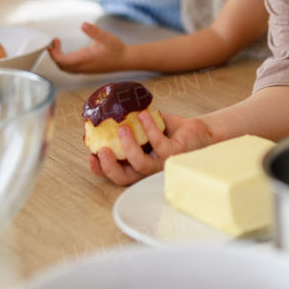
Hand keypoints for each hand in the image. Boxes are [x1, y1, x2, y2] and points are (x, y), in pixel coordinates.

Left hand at [49, 22, 129, 72]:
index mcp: (85, 59)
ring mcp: (85, 69)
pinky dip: (64, 60)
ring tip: (57, 45)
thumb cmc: (117, 49)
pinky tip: (67, 52)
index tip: (52, 42)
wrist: (126, 60)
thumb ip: (94, 31)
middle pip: (61, 66)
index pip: (63, 61)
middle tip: (54, 42)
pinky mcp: (87, 69)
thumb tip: (82, 25)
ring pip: (65, 68)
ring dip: (59, 58)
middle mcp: (83, 67)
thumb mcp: (106, 37)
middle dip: (54, 55)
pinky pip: (71, 68)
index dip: (54, 53)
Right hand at [89, 110, 215, 185]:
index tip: (90, 156)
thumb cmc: (170, 131)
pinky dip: (149, 128)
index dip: (101, 169)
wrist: (198, 131)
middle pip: (124, 178)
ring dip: (128, 147)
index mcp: (138, 165)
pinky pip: (158, 144)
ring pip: (140, 165)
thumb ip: (129, 123)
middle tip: (101, 150)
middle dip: (109, 167)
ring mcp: (162, 165)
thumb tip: (109, 110)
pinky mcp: (174, 155)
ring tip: (122, 128)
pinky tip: (143, 115)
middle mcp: (149, 170)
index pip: (116, 173)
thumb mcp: (145, 128)